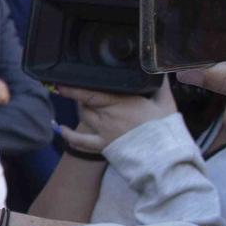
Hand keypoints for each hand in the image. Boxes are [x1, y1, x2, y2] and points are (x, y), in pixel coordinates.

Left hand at [57, 81, 176, 157]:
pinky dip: (69, 136)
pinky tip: (60, 129)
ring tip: (85, 103)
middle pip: (86, 103)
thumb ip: (161, 85)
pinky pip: (81, 142)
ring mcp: (103, 132)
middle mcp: (108, 116)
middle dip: (84, 96)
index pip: (91, 93)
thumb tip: (160, 69)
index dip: (76, 87)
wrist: (164, 156)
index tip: (63, 81)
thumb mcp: (165, 103)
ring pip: (84, 116)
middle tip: (87, 90)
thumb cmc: (165, 128)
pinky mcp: (103, 146)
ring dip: (82, 109)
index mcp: (121, 103)